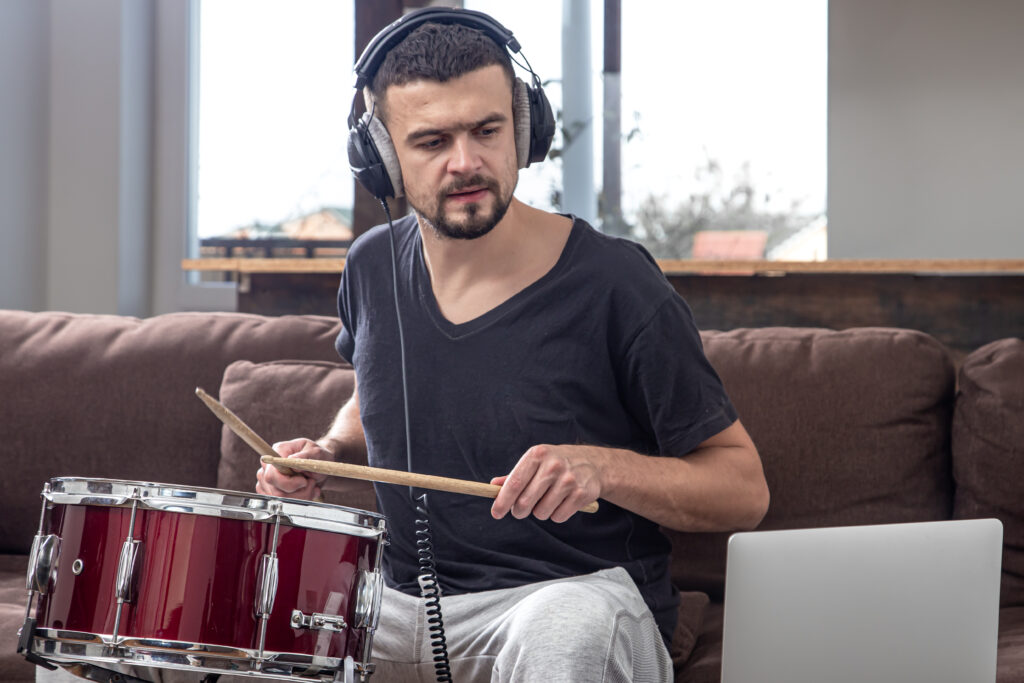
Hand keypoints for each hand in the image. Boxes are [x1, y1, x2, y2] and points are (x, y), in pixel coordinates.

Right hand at [256, 437, 331, 500]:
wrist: (319, 466)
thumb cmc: (317, 456)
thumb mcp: (317, 452)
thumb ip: (305, 455)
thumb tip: (291, 459)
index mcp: (278, 451)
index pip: (272, 474)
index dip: (287, 483)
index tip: (304, 481)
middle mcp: (269, 466)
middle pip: (276, 490)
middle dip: (299, 491)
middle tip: (312, 482)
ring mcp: (268, 480)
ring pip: (282, 499)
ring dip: (302, 495)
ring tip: (312, 485)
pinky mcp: (271, 491)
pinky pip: (284, 503)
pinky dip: (301, 499)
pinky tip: (308, 491)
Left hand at [490, 444, 604, 522]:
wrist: (593, 463)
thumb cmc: (557, 463)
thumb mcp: (536, 461)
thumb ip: (515, 475)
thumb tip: (493, 486)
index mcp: (538, 455)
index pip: (515, 482)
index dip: (502, 501)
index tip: (496, 513)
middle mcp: (553, 466)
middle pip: (525, 502)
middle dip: (519, 511)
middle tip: (521, 510)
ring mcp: (569, 480)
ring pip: (541, 513)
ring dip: (540, 512)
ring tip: (548, 500)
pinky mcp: (582, 494)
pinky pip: (558, 517)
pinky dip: (557, 515)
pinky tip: (562, 502)